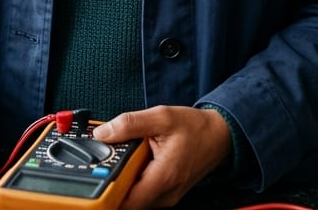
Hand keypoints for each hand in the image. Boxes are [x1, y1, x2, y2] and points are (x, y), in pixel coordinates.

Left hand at [93, 105, 230, 208]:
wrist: (220, 136)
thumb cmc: (195, 128)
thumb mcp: (161, 116)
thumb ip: (130, 123)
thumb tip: (102, 132)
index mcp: (163, 177)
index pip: (126, 201)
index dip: (107, 190)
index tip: (97, 174)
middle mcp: (165, 194)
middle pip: (127, 202)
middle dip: (113, 183)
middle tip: (106, 160)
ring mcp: (167, 197)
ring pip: (135, 200)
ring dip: (125, 182)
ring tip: (124, 158)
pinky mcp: (167, 194)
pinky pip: (144, 194)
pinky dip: (135, 181)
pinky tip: (135, 162)